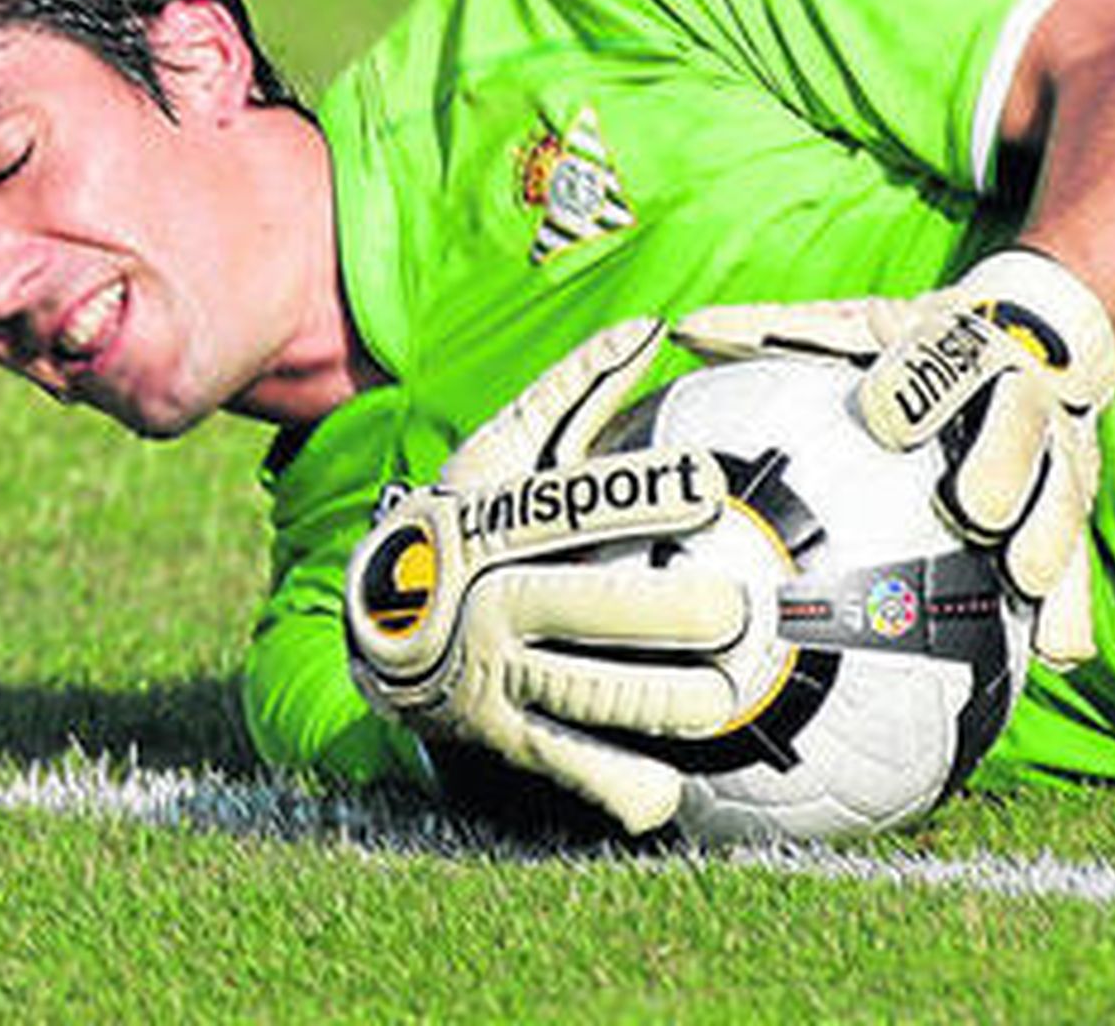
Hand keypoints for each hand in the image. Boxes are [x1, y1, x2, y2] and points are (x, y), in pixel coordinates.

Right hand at [344, 319, 749, 834]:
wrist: (377, 626)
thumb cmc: (465, 520)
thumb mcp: (502, 450)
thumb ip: (575, 389)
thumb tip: (650, 327)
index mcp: (490, 522)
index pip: (567, 505)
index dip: (637, 495)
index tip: (710, 486)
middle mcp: (487, 600)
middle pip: (576, 608)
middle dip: (658, 613)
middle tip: (737, 610)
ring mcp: (492, 677)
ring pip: (579, 697)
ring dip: (656, 703)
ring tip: (725, 696)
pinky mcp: (502, 741)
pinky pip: (564, 770)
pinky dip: (615, 787)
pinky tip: (669, 789)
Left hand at [675, 250, 1114, 667]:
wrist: (1030, 337)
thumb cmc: (910, 348)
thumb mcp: (849, 328)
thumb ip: (774, 334)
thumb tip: (683, 329)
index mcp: (953, 346)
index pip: (942, 356)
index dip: (921, 384)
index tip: (887, 416)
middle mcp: (1015, 396)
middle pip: (1021, 422)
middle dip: (1005, 461)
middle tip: (976, 507)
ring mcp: (1055, 455)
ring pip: (1063, 494)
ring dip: (1049, 537)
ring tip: (1022, 580)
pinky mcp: (1072, 510)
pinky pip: (1081, 563)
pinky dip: (1070, 607)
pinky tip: (1052, 651)